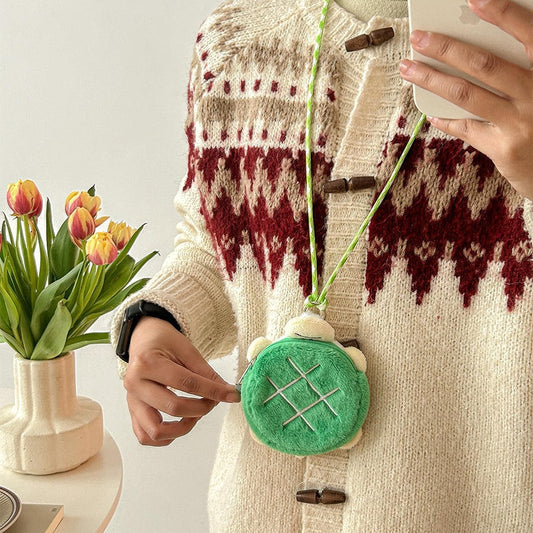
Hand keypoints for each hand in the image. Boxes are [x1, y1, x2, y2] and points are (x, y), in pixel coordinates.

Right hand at [124, 316, 240, 446]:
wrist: (144, 339)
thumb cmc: (164, 342)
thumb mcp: (187, 350)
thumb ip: (206, 373)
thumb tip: (227, 392)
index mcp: (147, 363)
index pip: (187, 383)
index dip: (213, 391)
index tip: (232, 395)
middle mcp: (135, 384)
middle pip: (173, 407)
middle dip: (201, 408)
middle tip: (214, 401)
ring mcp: (131, 400)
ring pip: (155, 430)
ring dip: (182, 428)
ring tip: (195, 414)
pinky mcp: (132, 411)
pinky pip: (145, 436)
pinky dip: (165, 437)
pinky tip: (180, 424)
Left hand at [399, 0, 532, 200]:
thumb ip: (523, 68)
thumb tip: (477, 50)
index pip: (529, 35)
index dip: (502, 15)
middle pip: (485, 65)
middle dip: (447, 48)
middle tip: (419, 37)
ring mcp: (521, 124)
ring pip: (467, 95)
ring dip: (433, 80)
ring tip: (409, 68)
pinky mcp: (505, 149)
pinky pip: (467, 129)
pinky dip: (446, 120)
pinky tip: (431, 113)